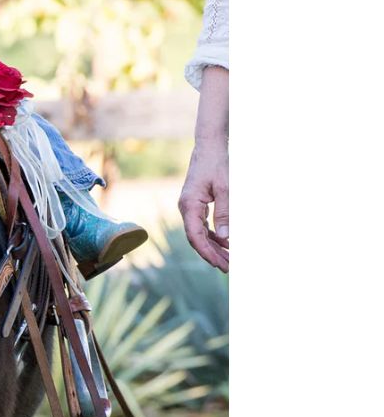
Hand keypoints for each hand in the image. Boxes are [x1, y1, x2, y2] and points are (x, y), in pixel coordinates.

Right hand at [178, 139, 228, 271]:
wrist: (209, 147)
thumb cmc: (217, 165)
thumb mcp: (226, 189)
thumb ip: (225, 213)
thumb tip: (227, 238)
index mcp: (189, 206)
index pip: (195, 236)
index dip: (207, 252)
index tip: (219, 264)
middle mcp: (186, 209)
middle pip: (197, 238)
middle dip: (212, 255)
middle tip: (229, 268)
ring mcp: (190, 208)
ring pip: (200, 234)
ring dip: (214, 247)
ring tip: (229, 260)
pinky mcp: (197, 205)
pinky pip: (203, 226)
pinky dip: (214, 236)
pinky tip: (226, 243)